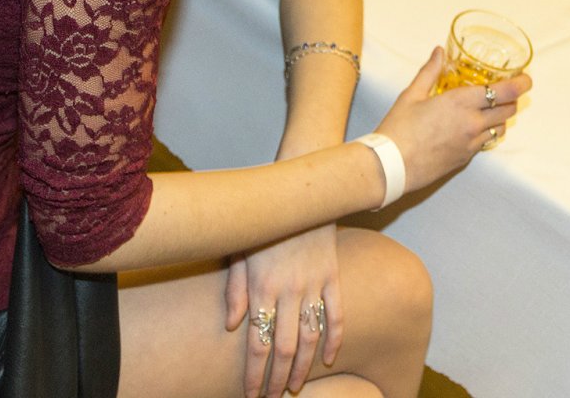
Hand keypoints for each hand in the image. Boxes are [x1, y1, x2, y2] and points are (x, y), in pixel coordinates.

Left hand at [225, 222, 342, 396]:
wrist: (302, 192)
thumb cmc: (262, 221)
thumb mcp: (239, 250)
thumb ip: (235, 289)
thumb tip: (233, 325)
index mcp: (262, 287)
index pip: (257, 343)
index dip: (254, 374)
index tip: (250, 394)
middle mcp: (288, 291)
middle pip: (284, 347)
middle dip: (276, 378)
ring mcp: (314, 284)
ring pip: (311, 336)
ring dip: (303, 366)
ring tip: (295, 387)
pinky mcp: (333, 275)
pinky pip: (337, 313)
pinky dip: (335, 338)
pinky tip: (330, 359)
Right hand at [375, 48, 531, 191]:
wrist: (391, 166)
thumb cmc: (398, 129)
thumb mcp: (412, 94)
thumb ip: (430, 71)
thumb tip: (439, 52)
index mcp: (461, 102)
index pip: (505, 91)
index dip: (521, 84)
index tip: (526, 78)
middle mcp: (472, 123)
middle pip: (509, 110)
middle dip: (512, 99)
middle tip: (507, 91)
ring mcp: (471, 143)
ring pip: (501, 128)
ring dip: (501, 117)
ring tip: (490, 109)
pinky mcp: (465, 159)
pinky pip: (486, 143)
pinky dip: (486, 133)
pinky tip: (473, 128)